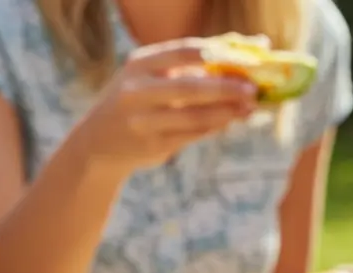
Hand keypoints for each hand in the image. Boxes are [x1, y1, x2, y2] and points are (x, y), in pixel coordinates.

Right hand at [73, 39, 256, 173]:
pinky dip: (214, 128)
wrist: (98, 142)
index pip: (185, 52)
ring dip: (226, 113)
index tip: (250, 57)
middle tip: (254, 89)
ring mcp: (144, 122)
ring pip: (194, 117)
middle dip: (226, 88)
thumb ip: (196, 62)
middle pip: (190, 87)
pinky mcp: (153, 147)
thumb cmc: (138, 99)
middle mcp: (138, 91)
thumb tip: (254, 46)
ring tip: (249, 108)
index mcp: (140, 64)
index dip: (220, 54)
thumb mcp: (155, 74)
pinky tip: (230, 121)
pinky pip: (191, 136)